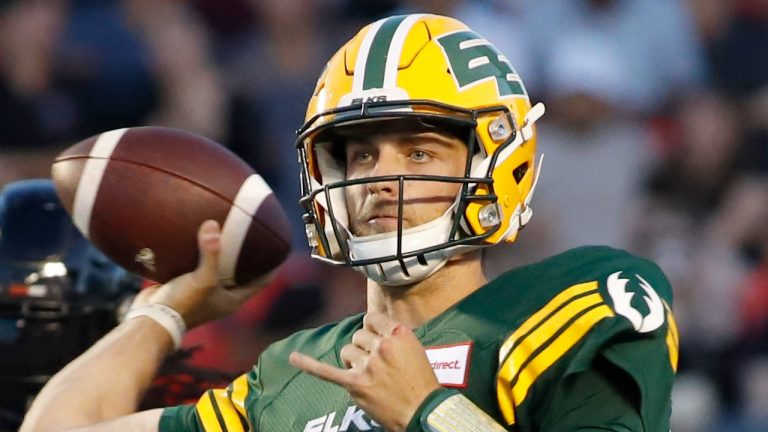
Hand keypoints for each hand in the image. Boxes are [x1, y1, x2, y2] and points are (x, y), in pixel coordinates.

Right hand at [130, 220, 273, 327]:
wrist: (150, 320)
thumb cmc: (183, 305)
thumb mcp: (201, 279)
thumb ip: (210, 253)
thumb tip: (213, 225)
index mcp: (233, 299)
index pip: (262, 281)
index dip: (272, 266)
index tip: (279, 247)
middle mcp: (221, 296)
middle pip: (242, 273)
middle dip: (247, 256)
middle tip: (252, 233)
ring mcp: (203, 292)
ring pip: (219, 269)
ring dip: (222, 254)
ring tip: (227, 230)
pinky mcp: (186, 287)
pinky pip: (197, 266)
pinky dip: (200, 253)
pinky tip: (197, 236)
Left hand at [289, 312, 440, 431]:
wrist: (423, 411)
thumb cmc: (421, 382)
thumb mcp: (415, 348)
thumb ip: (393, 335)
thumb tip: (372, 329)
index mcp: (398, 334)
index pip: (371, 318)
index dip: (372, 329)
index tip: (376, 339)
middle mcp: (382, 346)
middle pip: (358, 335)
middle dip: (364, 348)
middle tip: (378, 366)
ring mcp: (368, 365)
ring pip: (347, 350)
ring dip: (354, 361)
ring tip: (369, 375)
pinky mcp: (355, 384)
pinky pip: (327, 371)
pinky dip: (308, 364)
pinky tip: (293, 357)